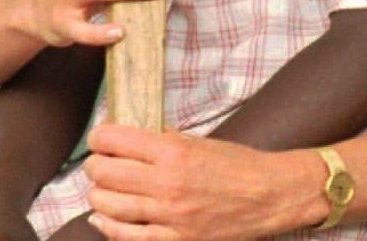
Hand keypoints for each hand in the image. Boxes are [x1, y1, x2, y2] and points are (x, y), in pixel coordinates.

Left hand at [82, 125, 308, 240]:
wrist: (272, 195)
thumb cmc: (240, 165)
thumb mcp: (200, 142)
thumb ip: (165, 140)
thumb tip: (133, 136)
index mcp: (174, 151)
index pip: (114, 140)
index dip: (99, 138)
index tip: (100, 139)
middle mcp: (167, 183)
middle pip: (104, 173)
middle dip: (95, 165)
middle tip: (99, 163)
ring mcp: (169, 215)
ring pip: (108, 205)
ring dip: (98, 194)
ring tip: (102, 188)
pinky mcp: (175, 240)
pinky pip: (127, 236)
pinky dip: (108, 225)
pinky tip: (103, 217)